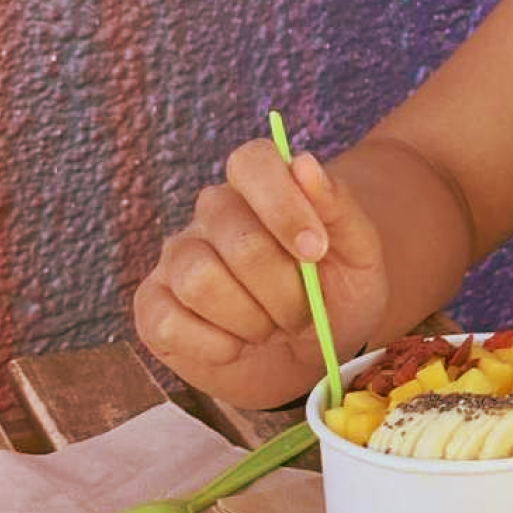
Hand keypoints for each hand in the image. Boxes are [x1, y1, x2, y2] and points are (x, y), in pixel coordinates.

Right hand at [133, 139, 391, 405]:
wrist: (310, 352)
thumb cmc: (334, 294)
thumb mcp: (359, 254)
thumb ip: (338, 206)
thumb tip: (302, 163)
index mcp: (260, 186)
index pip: (252, 161)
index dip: (284, 206)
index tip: (315, 251)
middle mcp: (211, 214)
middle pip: (239, 240)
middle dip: (284, 291)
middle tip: (303, 313)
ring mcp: (177, 257)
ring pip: (200, 281)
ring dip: (250, 321)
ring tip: (270, 328)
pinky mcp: (153, 305)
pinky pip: (168, 322)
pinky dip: (215, 346)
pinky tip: (236, 346)